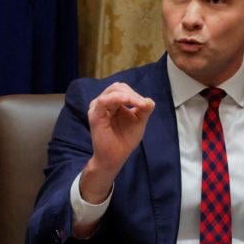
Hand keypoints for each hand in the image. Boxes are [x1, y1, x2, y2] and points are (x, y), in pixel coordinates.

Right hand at [80, 82, 154, 203]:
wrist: (115, 156)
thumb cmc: (125, 140)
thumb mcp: (139, 121)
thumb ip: (144, 109)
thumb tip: (148, 100)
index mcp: (113, 103)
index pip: (123, 90)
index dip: (135, 94)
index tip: (146, 105)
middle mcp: (103, 103)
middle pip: (118, 87)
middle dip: (132, 94)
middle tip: (142, 105)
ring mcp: (98, 108)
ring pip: (113, 91)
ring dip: (128, 95)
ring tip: (138, 104)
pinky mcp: (95, 115)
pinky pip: (104, 101)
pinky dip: (118, 98)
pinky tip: (128, 101)